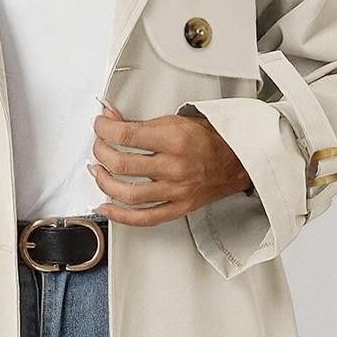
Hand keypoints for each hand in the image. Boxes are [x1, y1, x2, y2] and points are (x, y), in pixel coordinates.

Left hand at [87, 100, 250, 226]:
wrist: (238, 160)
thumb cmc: (210, 140)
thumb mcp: (176, 121)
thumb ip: (141, 123)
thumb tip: (112, 118)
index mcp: (175, 140)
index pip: (126, 135)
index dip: (104, 128)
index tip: (100, 125)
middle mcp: (175, 167)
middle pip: (122, 164)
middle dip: (101, 152)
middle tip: (98, 146)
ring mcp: (176, 190)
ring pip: (128, 193)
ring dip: (104, 182)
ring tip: (98, 172)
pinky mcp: (178, 207)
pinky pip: (144, 218)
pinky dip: (120, 215)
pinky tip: (106, 207)